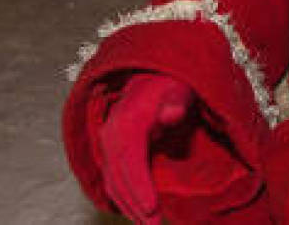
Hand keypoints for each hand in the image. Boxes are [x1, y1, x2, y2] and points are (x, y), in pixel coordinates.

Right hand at [98, 73, 194, 223]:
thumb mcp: (179, 89)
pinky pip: (113, 180)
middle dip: (136, 205)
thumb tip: (171, 113)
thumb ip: (175, 102)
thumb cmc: (172, 84)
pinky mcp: (112, 152)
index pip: (129, 160)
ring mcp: (108, 144)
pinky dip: (123, 198)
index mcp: (126, 121)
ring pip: (113, 183)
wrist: (155, 77)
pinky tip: (137, 212)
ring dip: (129, 207)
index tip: (153, 208)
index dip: (140, 186)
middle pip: (119, 177)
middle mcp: (111, 135)